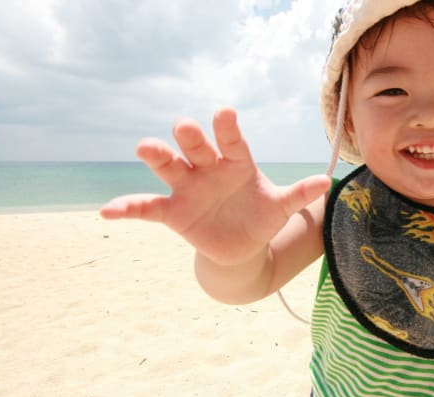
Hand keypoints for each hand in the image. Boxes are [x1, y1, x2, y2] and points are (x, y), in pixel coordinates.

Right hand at [100, 108, 330, 265]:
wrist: (240, 246)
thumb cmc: (259, 216)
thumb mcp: (280, 208)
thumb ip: (298, 195)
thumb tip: (325, 184)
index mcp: (235, 162)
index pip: (232, 141)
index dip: (227, 128)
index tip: (225, 113)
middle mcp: (207, 168)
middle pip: (195, 147)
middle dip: (190, 137)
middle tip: (185, 126)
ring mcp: (187, 188)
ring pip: (168, 167)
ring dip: (157, 157)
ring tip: (144, 148)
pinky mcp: (172, 212)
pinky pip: (146, 208)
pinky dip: (127, 209)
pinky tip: (107, 212)